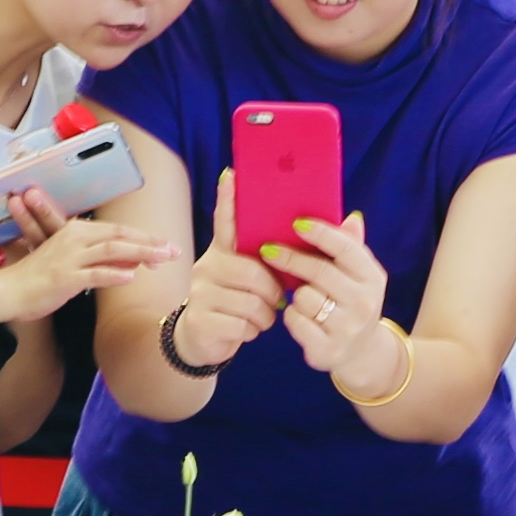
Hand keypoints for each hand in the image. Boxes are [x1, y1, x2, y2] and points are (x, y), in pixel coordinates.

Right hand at [0, 214, 174, 329]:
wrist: (9, 291)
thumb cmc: (39, 279)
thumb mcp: (72, 264)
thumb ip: (101, 261)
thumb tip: (132, 265)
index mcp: (77, 232)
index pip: (118, 231)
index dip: (144, 238)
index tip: (166, 245)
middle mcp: (75, 240)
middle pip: (120, 237)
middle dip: (150, 244)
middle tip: (173, 251)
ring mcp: (70, 258)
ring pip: (113, 251)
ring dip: (141, 255)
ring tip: (162, 260)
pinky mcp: (65, 277)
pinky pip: (95, 274)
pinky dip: (114, 275)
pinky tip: (131, 278)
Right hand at [158, 174, 284, 369]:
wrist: (203, 341)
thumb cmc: (237, 304)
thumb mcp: (251, 280)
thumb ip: (271, 261)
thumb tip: (316, 232)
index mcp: (223, 252)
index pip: (225, 222)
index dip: (228, 200)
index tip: (232, 175)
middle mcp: (207, 266)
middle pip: (252, 272)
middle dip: (273, 292)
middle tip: (276, 301)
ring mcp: (200, 292)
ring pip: (250, 302)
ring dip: (265, 316)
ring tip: (261, 318)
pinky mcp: (199, 319)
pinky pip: (241, 325)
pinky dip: (252, 332)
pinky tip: (246, 330)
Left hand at [255, 201, 399, 381]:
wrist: (362, 352)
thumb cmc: (352, 303)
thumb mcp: (359, 276)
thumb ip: (351, 247)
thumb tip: (351, 218)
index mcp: (373, 278)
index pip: (345, 247)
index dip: (320, 232)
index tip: (296, 223)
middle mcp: (364, 303)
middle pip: (318, 271)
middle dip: (289, 258)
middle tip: (268, 250)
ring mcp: (347, 329)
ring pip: (303, 297)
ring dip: (296, 295)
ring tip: (303, 298)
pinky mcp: (328, 349)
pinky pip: (295, 321)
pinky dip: (292, 316)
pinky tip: (301, 317)